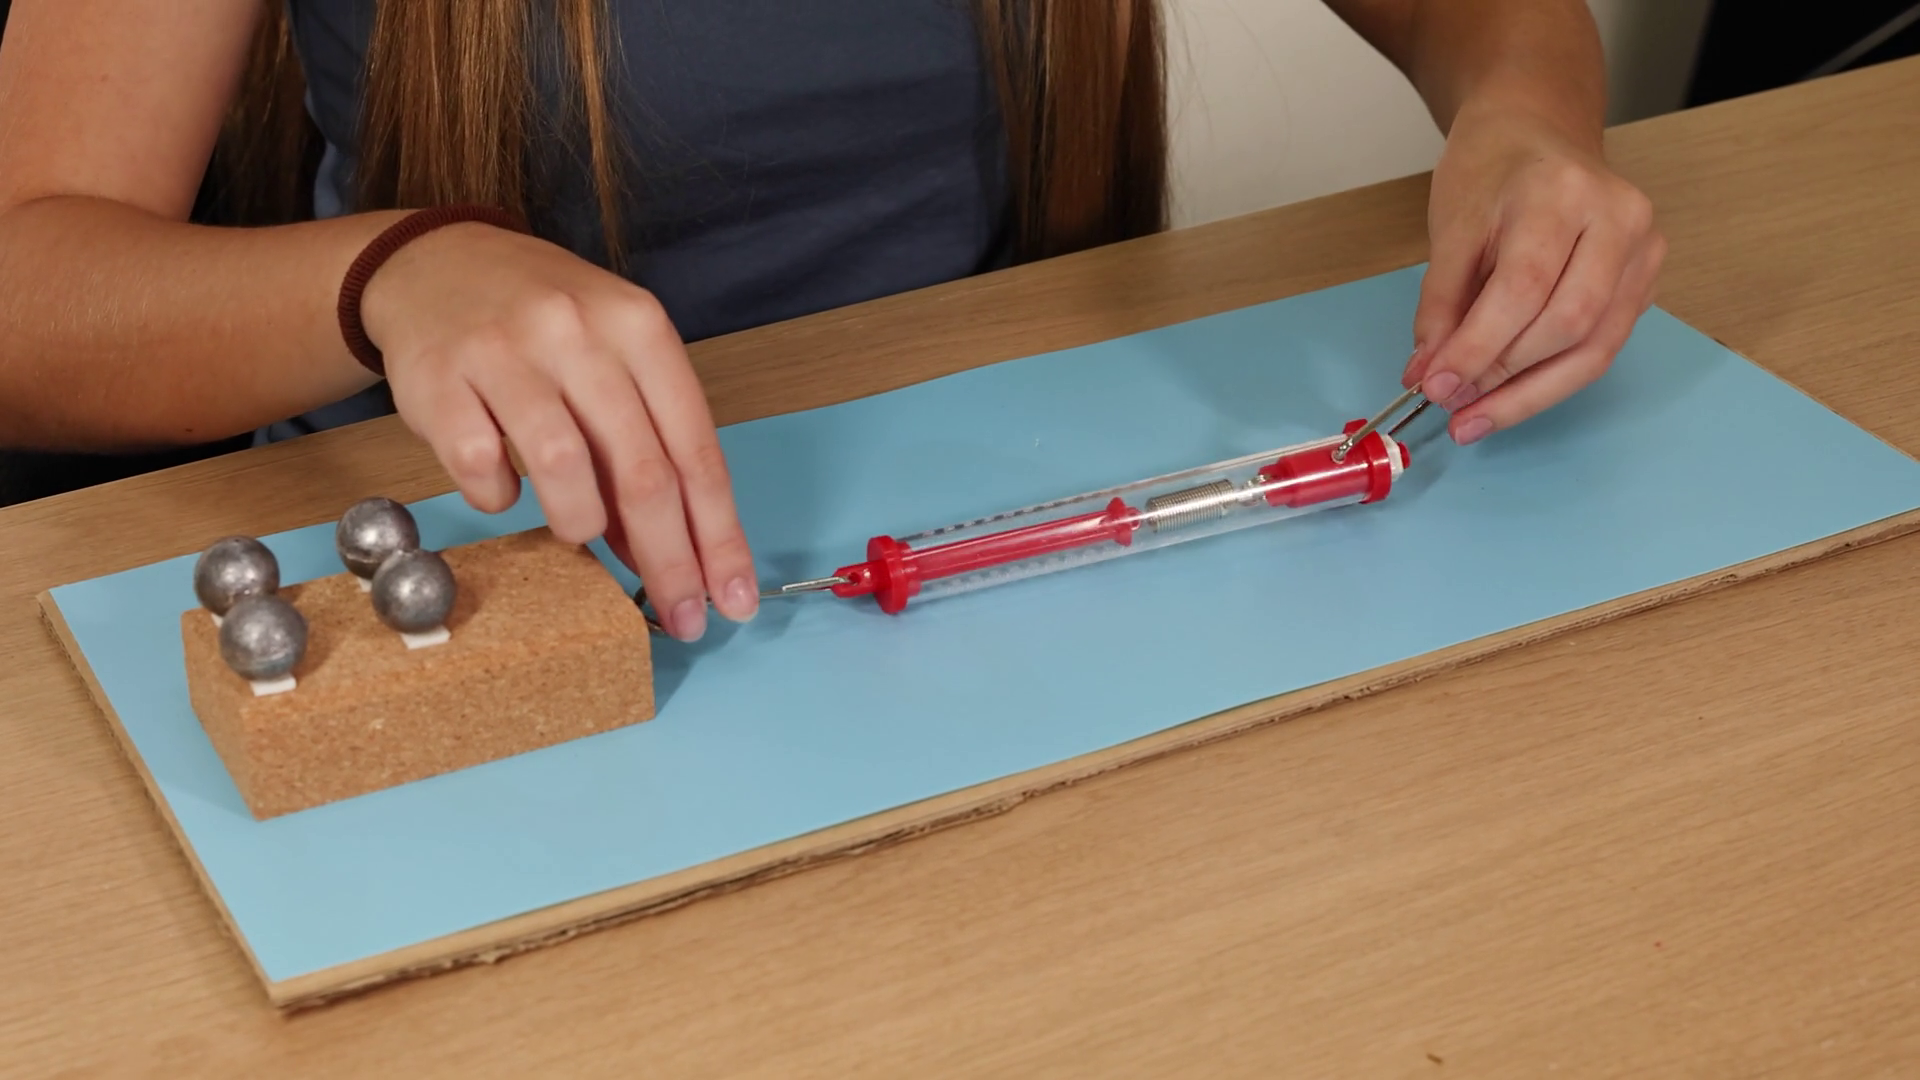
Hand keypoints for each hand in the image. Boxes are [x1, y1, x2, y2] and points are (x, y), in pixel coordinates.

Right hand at [360, 221, 756, 640]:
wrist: (434, 263)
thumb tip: (671, 552)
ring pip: (563, 470)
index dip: (718, 535)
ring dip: (581, 524)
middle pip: (642, 472)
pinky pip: (481, 469)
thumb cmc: (544, 325)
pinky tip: (504, 489)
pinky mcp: (439, 379)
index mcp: (640, 327)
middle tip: (681, 616)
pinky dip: (499, 499)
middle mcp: (579, 332)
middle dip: (669, 560)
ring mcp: (506, 353)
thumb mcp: (613, 357)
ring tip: (580, 534)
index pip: (696, 450)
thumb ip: (645, 443)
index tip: (732, 597)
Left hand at [1403, 100, 1665, 443]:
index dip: (1478, 349)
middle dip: (1506, 378)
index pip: (1523, 288)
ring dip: (1531, 394)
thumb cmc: (1491, 171)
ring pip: (1595, 348)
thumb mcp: (1451, 226)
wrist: (1536, 131)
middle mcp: (1618, 218)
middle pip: (1569, 324)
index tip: (1436, 387)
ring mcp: (1644, 249)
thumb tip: (1430, 375)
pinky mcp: (1647, 279)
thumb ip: (1440, 303)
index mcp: (1562, 192)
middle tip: (1454, 406)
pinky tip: (1510, 395)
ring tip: (1477, 418)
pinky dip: (1553, 378)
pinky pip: (1603, 346)